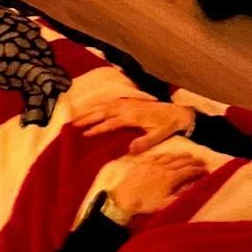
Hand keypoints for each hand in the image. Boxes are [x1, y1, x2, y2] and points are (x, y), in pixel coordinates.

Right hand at [72, 96, 193, 153]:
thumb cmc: (168, 126)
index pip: (111, 122)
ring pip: (106, 105)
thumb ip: (145, 142)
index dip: (98, 128)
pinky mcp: (131, 102)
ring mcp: (129, 103)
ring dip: (92, 110)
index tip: (85, 134)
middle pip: (104, 111)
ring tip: (78, 117)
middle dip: (88, 117)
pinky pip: (112, 102)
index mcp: (133, 116)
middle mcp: (128, 107)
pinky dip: (100, 105)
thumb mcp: (160, 136)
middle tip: (73, 124)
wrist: (178, 113)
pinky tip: (94, 109)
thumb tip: (130, 150)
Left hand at [109, 150, 207, 220]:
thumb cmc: (145, 204)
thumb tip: (192, 187)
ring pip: (171, 156)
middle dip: (193, 160)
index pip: (188, 171)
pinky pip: (157, 155)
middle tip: (201, 160)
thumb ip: (180, 194)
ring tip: (189, 155)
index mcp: (170, 178)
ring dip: (181, 155)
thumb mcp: (165, 203)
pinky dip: (166, 154)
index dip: (198, 170)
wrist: (124, 197)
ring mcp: (153, 163)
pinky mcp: (143, 162)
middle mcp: (163, 168)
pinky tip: (168, 154)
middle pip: (181, 161)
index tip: (206, 170)